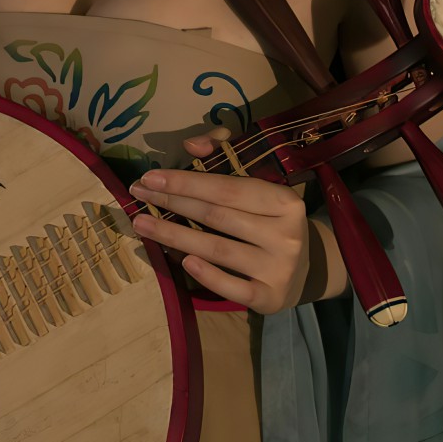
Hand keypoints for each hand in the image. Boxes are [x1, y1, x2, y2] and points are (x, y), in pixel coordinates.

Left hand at [129, 131, 309, 313]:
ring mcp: (279, 268)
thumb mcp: (257, 186)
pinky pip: (232, 287)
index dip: (186, 181)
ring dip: (174, 236)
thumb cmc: (270, 220)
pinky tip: (183, 261)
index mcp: (284, 200)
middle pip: (217, 216)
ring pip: (218, 250)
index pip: (227, 188)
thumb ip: (225, 156)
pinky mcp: (270, 297)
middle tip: (138, 195)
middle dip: (173, 203)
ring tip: (142, 224)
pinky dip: (207, 275)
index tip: (150, 177)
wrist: (305, 270)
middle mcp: (286, 234)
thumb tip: (191, 145)